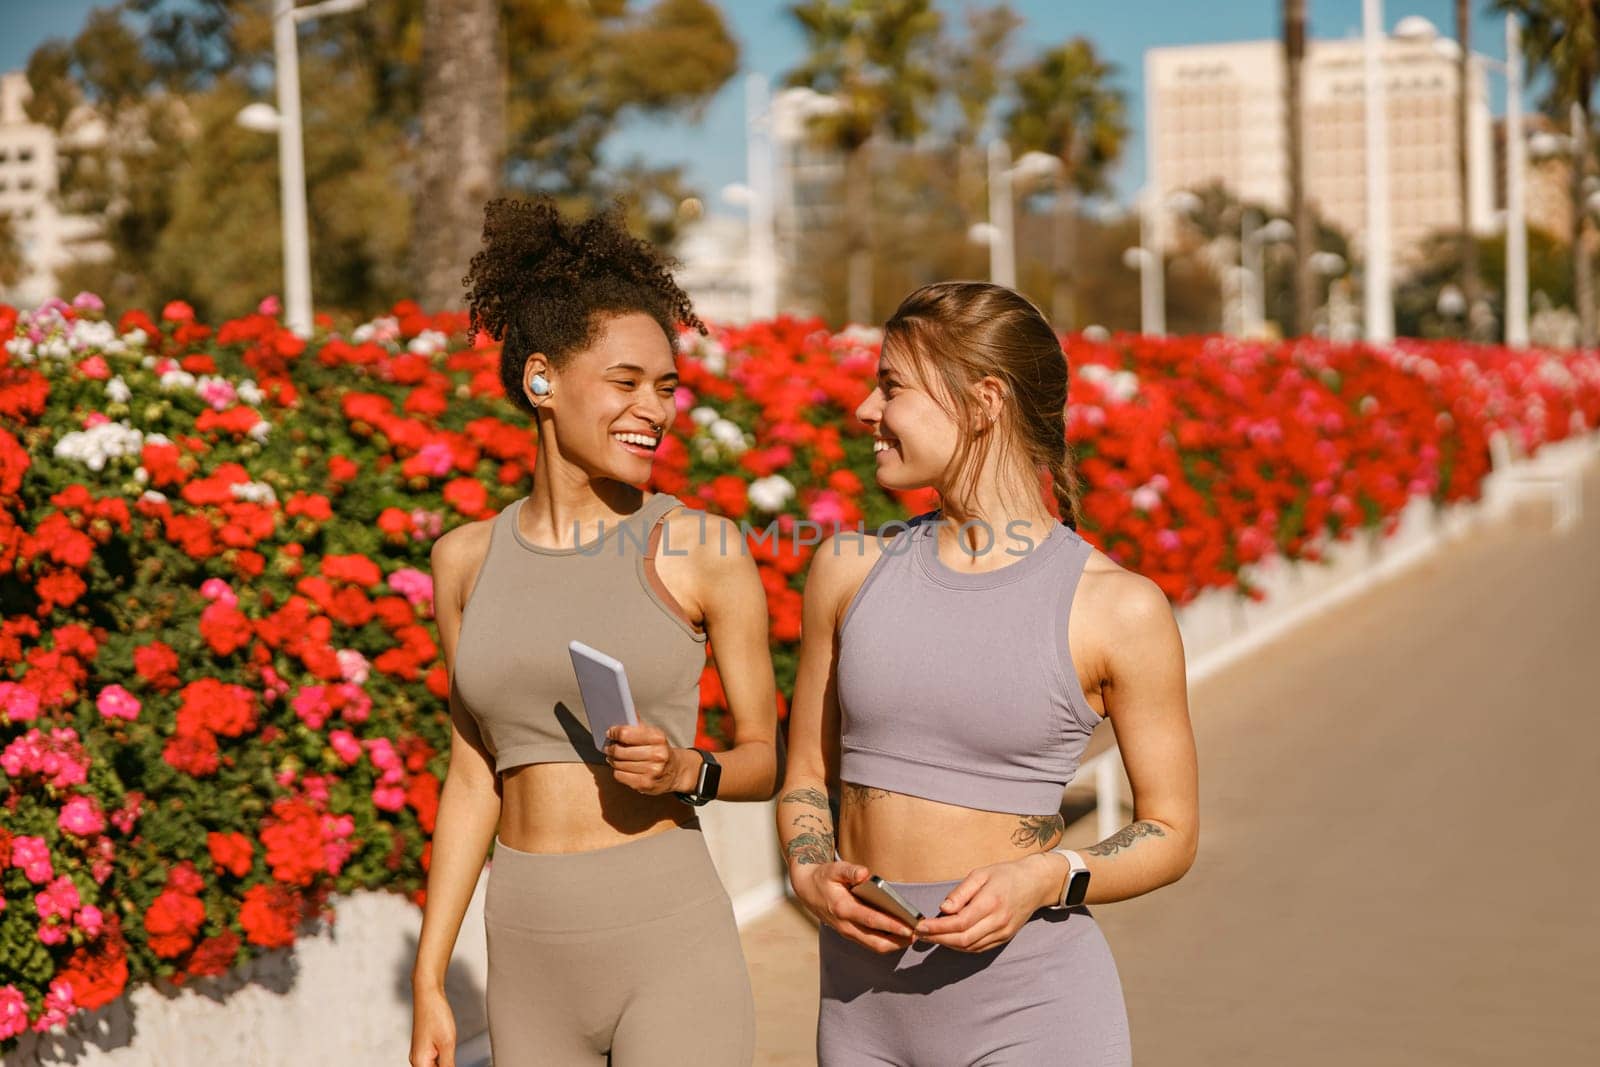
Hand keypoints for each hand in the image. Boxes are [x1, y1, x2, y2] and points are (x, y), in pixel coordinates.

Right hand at [409, 985, 456, 1066]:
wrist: (428, 994)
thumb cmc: (435, 1014)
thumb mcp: (447, 1044)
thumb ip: (448, 1065)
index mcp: (420, 1062)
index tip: (452, 1061)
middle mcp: (417, 1060)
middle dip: (445, 1066)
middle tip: (450, 1050)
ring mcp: (420, 1053)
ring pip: (434, 1066)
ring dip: (444, 1063)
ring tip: (449, 1047)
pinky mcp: (425, 1047)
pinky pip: (434, 1059)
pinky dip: (443, 1058)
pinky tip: (448, 1050)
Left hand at [605, 723, 692, 795]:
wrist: (675, 771)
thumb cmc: (660, 750)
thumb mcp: (653, 735)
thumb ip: (638, 725)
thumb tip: (626, 710)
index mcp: (658, 738)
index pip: (626, 733)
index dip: (614, 733)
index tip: (610, 733)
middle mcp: (657, 754)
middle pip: (620, 750)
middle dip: (611, 748)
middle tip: (609, 747)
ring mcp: (652, 771)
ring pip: (619, 763)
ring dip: (613, 760)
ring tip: (614, 757)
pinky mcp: (645, 784)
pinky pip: (620, 775)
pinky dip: (618, 771)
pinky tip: (622, 768)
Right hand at [790, 860, 915, 953]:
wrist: (806, 888)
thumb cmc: (824, 877)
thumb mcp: (833, 869)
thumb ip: (849, 870)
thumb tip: (864, 873)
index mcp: (842, 908)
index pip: (871, 920)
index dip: (891, 925)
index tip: (909, 928)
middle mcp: (845, 925)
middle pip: (875, 942)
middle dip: (897, 941)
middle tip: (917, 935)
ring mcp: (847, 932)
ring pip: (873, 946)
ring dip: (893, 944)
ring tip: (912, 937)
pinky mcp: (849, 934)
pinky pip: (870, 943)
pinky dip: (886, 942)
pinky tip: (899, 936)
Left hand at [914, 853, 1056, 952]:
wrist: (1035, 883)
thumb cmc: (1005, 875)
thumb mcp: (981, 874)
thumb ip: (961, 893)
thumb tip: (943, 909)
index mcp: (991, 902)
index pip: (959, 922)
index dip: (937, 927)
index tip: (920, 926)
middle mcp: (998, 921)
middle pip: (963, 939)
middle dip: (938, 939)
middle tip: (919, 934)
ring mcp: (1003, 932)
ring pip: (970, 946)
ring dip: (948, 944)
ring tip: (930, 936)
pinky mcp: (1005, 938)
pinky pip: (979, 948)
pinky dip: (962, 946)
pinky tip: (949, 939)